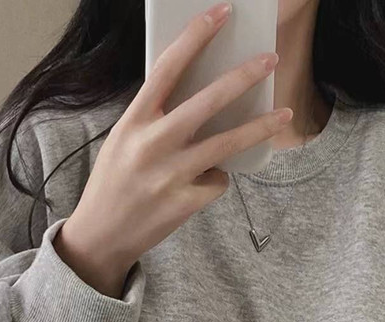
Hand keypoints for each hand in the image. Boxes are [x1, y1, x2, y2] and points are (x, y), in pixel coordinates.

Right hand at [56, 1, 292, 278]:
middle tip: (269, 59)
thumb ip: (154, 120)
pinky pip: (217, 181)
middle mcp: (152, 145)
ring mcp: (171, 175)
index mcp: (133, 122)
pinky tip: (199, 185)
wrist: (100, 236)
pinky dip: (215, 179)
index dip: (195, 37)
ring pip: (227, 143)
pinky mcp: (185, 203)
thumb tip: (199, 99)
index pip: (167, 68)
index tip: (219, 14)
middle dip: (242, 76)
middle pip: (207, 101)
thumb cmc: (112, 184)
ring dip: (260, 127)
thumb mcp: (123, 141)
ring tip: (284, 115)